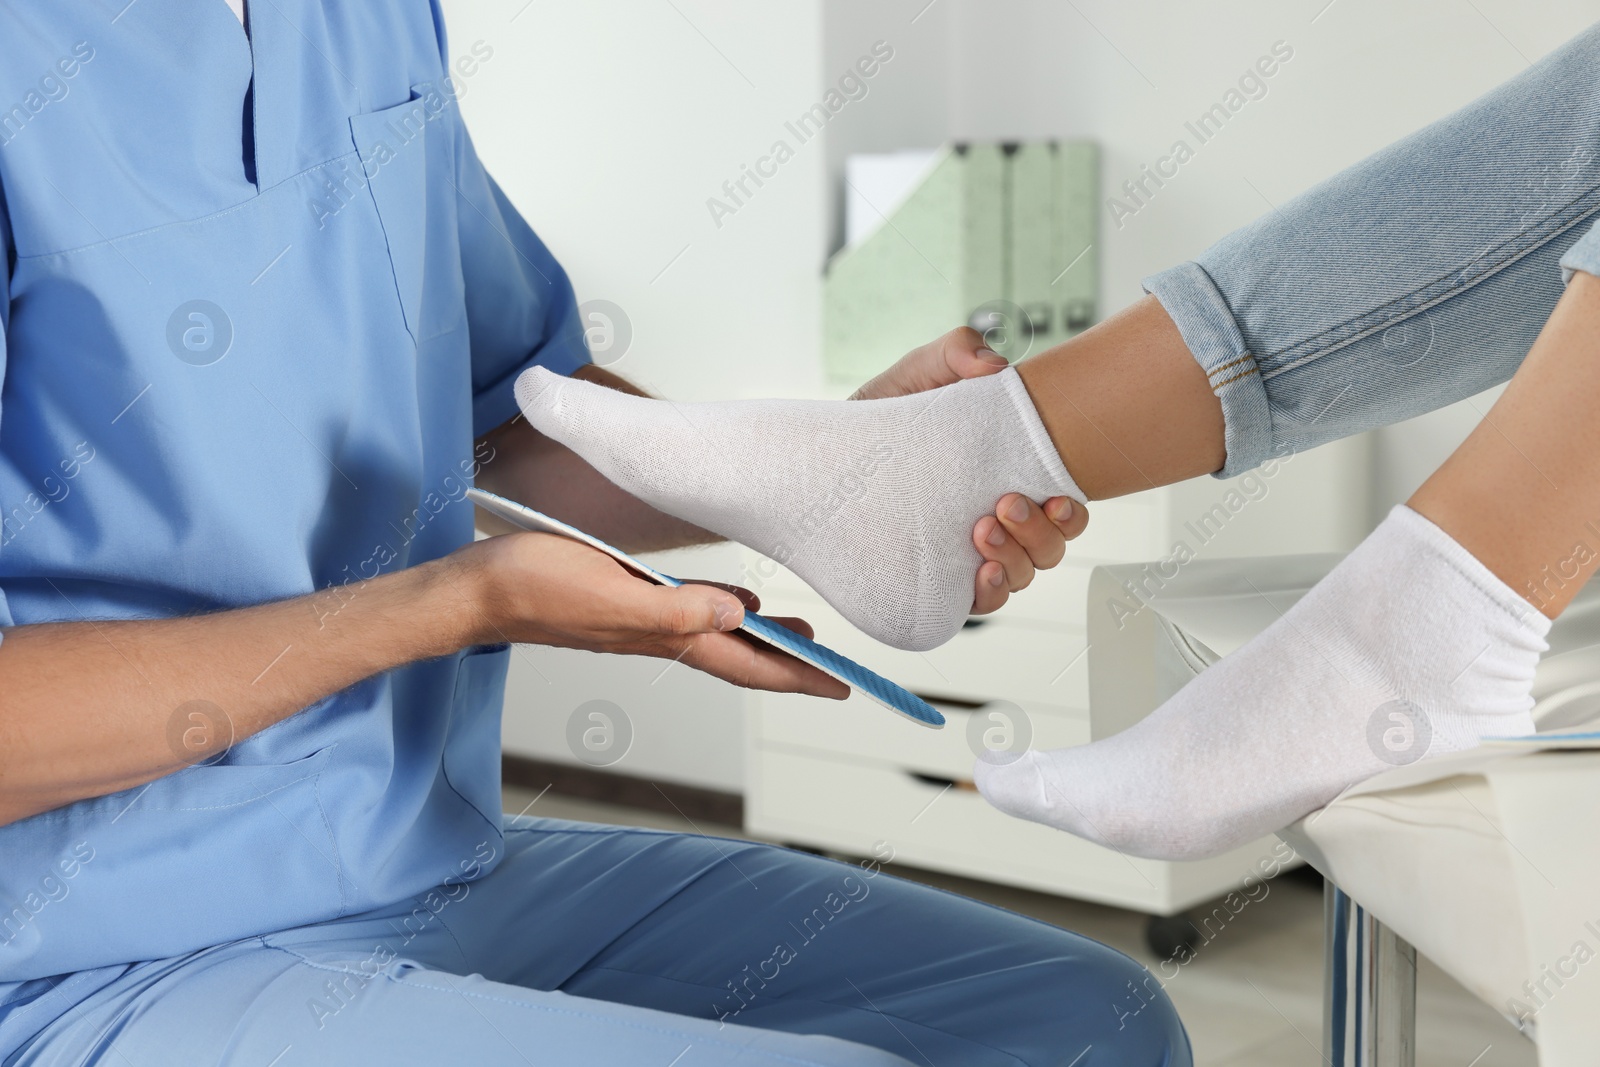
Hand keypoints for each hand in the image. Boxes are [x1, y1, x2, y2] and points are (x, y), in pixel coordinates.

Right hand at [453, 532, 847, 698]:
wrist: (481, 590)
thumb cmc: (537, 587)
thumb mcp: (612, 595)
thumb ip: (673, 610)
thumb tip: (735, 617)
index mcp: (665, 638)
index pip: (747, 666)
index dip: (796, 677)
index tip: (840, 685)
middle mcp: (661, 634)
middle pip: (740, 657)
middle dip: (789, 664)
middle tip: (833, 666)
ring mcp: (643, 620)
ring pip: (718, 635)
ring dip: (760, 640)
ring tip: (799, 635)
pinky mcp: (626, 599)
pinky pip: (689, 612)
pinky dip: (721, 611)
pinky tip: (734, 601)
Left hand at [852, 327, 1089, 613]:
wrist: (829, 454)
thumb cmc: (885, 415)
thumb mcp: (921, 372)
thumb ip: (958, 353)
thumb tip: (994, 366)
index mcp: (1008, 478)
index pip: (1062, 508)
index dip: (1070, 511)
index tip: (1054, 496)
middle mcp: (997, 521)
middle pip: (1050, 548)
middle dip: (1040, 532)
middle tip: (1004, 505)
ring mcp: (968, 554)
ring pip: (1022, 576)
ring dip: (1014, 560)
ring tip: (979, 532)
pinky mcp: (936, 578)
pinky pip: (979, 605)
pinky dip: (990, 594)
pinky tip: (977, 574)